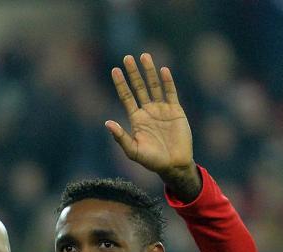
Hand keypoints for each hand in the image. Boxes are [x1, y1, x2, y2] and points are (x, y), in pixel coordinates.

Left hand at [106, 52, 200, 199]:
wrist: (174, 165)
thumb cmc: (152, 161)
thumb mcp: (133, 151)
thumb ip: (120, 138)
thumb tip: (107, 123)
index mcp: (136, 119)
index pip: (126, 97)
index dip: (121, 84)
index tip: (114, 70)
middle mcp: (148, 111)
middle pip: (139, 87)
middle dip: (133, 73)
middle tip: (127, 57)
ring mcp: (162, 109)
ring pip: (154, 86)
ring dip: (149, 71)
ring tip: (144, 56)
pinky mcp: (175, 110)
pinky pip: (170, 92)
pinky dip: (167, 81)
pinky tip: (163, 70)